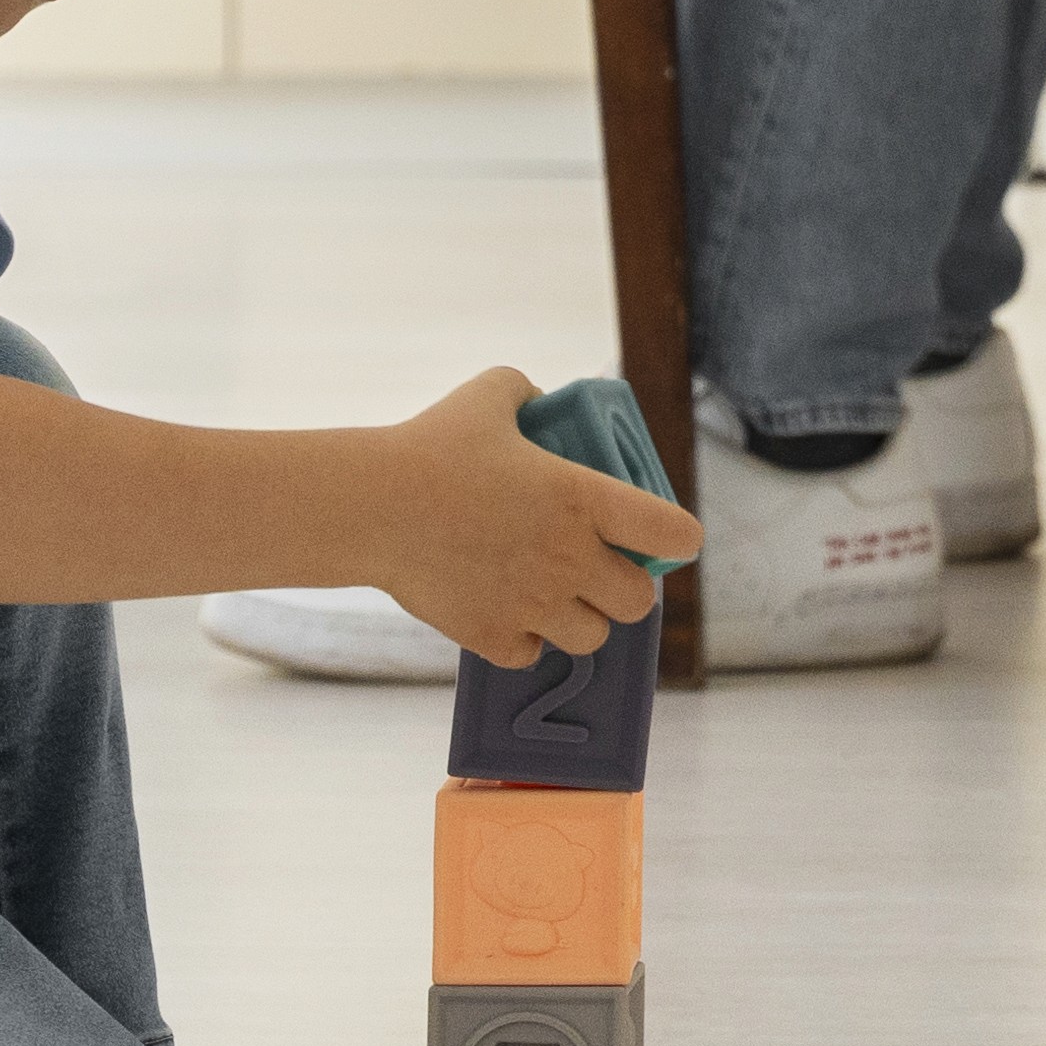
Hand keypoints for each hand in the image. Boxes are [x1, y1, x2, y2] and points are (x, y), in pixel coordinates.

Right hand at [352, 369, 701, 665]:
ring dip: (581, 619)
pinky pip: (534, 654)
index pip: (674, 533)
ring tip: (558, 596)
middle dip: (625, 587)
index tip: (663, 536)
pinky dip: (526, 640)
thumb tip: (542, 400)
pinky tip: (510, 613)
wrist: (368, 505)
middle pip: (638, 601)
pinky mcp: (493, 636)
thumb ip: (527, 391)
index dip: (677, 536)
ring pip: (593, 638)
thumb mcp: (489, 393)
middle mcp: (570, 558)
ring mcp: (533, 604)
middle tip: (603, 570)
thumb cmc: (428, 446)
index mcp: (584, 498)